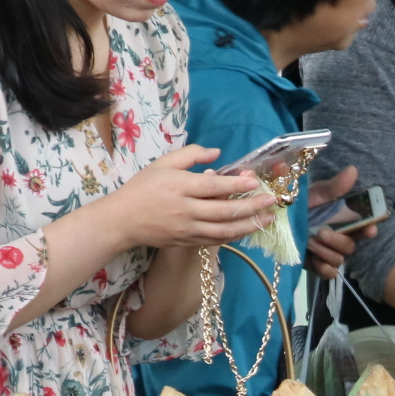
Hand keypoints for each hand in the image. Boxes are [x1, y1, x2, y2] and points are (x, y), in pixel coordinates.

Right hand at [104, 145, 281, 250]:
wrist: (122, 220)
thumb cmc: (142, 188)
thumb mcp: (163, 163)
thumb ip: (190, 155)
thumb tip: (217, 153)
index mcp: (179, 187)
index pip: (212, 186)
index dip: (235, 185)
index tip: (254, 182)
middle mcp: (185, 210)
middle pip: (224, 211)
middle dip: (251, 206)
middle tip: (271, 201)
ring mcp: (187, 229)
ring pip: (224, 230)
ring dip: (249, 225)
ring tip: (267, 218)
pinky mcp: (187, 242)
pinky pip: (216, 240)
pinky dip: (234, 235)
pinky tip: (248, 229)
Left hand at [304, 164, 374, 278]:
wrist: (278, 218)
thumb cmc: (302, 205)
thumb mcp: (316, 194)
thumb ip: (334, 187)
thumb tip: (353, 170)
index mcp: (344, 221)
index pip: (364, 228)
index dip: (369, 230)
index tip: (370, 229)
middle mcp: (340, 238)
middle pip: (351, 246)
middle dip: (339, 241)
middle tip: (322, 233)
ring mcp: (329, 253)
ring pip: (339, 259)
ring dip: (326, 252)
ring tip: (310, 242)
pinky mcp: (317, 265)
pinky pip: (328, 272)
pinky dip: (323, 267)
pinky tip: (313, 258)